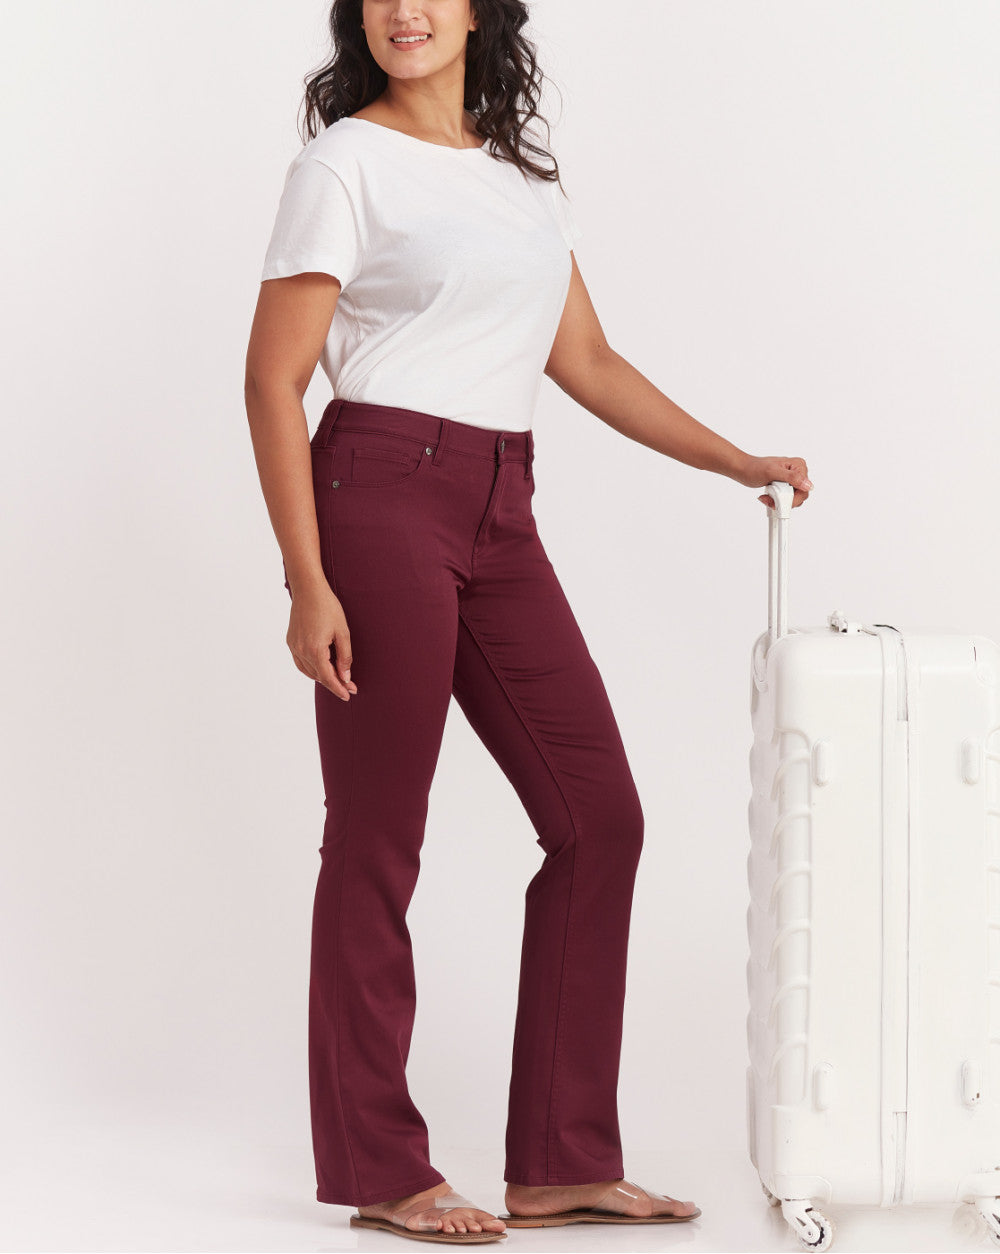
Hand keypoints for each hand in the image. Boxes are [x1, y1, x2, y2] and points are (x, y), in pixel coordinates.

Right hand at [286, 583, 357, 699]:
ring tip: (337, 679)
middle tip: (349, 686)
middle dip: (334, 683)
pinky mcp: (290, 641)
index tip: (349, 695)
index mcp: (315, 650)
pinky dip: (310, 669)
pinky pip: (300, 662)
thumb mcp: (343, 632)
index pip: (328, 678)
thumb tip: (345, 677)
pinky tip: (320, 669)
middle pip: (319, 676)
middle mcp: (301, 651)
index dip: (339, 688)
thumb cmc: (328, 607)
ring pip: (308, 671)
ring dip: (322, 677)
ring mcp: (294, 646)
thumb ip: (344, 657)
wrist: (308, 589)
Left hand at [736, 455, 813, 508]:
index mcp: (799, 466)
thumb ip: (792, 477)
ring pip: (793, 499)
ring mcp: (792, 480)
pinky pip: (786, 499)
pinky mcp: (785, 486)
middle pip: (800, 496)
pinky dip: (776, 501)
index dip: (793, 498)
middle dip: (784, 500)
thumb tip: (807, 484)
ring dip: (779, 502)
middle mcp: (798, 472)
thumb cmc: (754, 468)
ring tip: (768, 496)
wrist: (744, 470)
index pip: (805, 489)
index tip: (780, 501)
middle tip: (771, 498)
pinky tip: (768, 496)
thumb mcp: (772, 472)